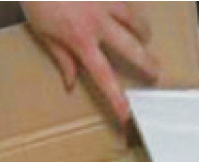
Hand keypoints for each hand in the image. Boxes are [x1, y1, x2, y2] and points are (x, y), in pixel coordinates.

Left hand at [23, 1, 159, 123]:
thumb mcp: (42, 31)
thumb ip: (61, 56)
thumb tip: (70, 82)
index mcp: (80, 39)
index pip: (104, 76)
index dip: (116, 98)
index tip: (126, 114)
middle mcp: (97, 21)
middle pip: (131, 47)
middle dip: (147, 63)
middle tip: (156, 73)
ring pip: (134, 18)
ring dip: (143, 30)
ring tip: (146, 36)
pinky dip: (128, 6)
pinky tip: (130, 10)